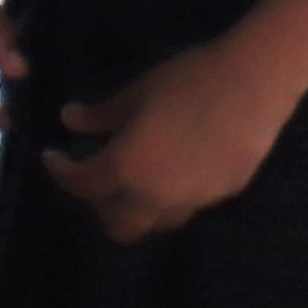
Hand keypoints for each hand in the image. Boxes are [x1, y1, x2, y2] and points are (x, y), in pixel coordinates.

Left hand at [43, 39, 301, 246]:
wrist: (254, 85)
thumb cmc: (188, 82)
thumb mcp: (135, 94)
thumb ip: (100, 115)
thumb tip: (69, 120)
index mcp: (126, 169)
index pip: (82, 184)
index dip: (61, 171)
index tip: (53, 157)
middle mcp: (155, 198)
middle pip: (117, 225)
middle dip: (99, 205)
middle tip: (96, 174)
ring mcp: (192, 203)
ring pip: (153, 223)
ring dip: (135, 208)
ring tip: (135, 175)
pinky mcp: (221, 197)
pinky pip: (184, 208)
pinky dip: (168, 197)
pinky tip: (175, 167)